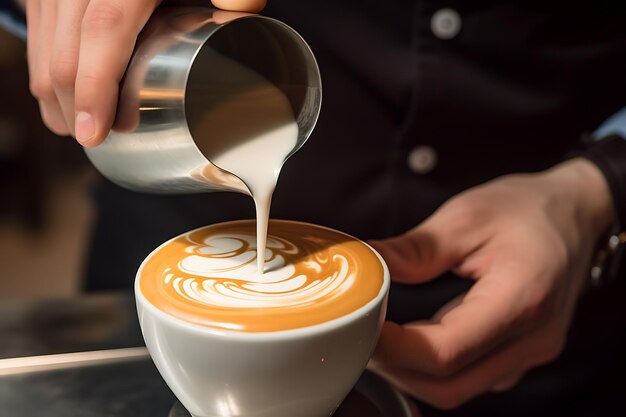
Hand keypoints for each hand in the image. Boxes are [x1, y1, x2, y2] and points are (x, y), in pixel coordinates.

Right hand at [25, 0, 266, 145]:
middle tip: (93, 139)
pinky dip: (45, 67)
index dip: (95, 87)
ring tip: (78, 127)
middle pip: (65, 50)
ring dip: (55, 93)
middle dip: (74, 105)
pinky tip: (60, 94)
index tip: (95, 133)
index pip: (103, 31)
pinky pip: (38, 31)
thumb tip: (243, 7)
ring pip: (43, 45)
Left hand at [368, 158, 612, 408]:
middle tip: (358, 335)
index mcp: (521, 299)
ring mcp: (528, 353)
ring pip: (457, 389)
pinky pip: (470, 378)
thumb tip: (366, 265)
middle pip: (448, 385)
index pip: (446, 351)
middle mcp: (530, 339)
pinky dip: (431, 368)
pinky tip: (409, 340)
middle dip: (393, 367)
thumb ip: (415, 248)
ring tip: (377, 336)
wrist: (574, 214)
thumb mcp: (467, 216)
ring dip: (409, 372)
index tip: (357, 327)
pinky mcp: (520, 354)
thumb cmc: (527, 210)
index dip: (393, 348)